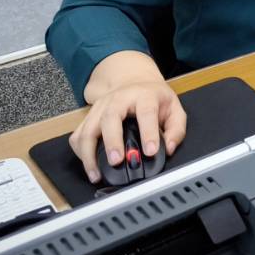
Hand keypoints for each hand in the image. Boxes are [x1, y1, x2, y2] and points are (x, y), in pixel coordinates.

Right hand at [70, 51, 186, 183]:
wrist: (132, 82)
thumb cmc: (153, 98)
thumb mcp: (173, 108)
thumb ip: (176, 129)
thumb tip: (169, 149)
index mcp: (144, 96)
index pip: (146, 113)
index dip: (148, 133)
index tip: (150, 151)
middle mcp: (118, 100)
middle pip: (110, 118)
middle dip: (112, 141)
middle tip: (116, 161)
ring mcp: (100, 108)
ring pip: (88, 129)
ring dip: (89, 154)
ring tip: (97, 173)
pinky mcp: (88, 117)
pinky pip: (78, 136)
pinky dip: (80, 153)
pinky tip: (89, 166)